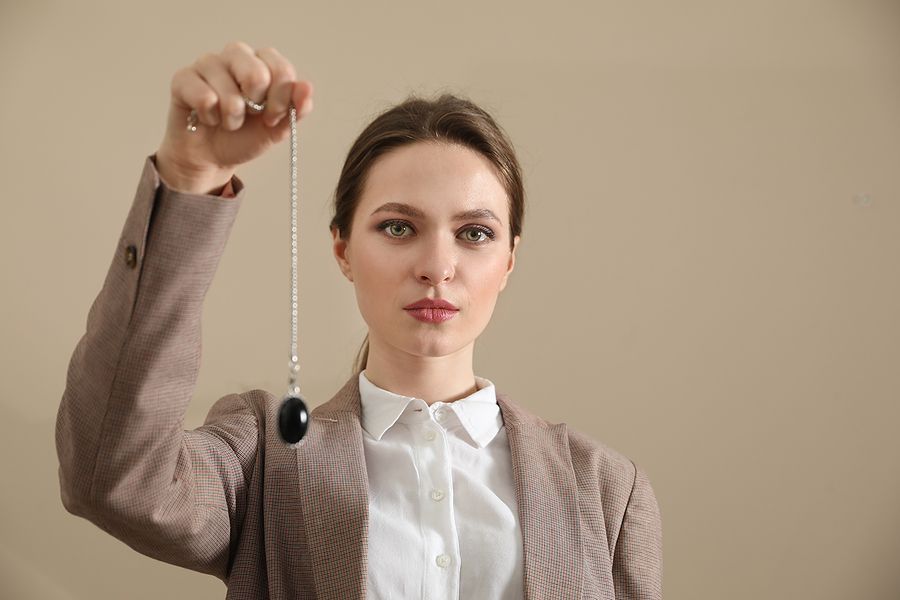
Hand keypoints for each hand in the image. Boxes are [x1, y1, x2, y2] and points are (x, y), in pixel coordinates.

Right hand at [155, 41, 313, 193]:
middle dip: (256, 106)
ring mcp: (208, 64)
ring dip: (232, 117)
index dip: (280, 99)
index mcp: (262, 63)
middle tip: (251, 117)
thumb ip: (295, 109)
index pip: (281, 69)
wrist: (211, 157)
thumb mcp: (276, 128)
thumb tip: (306, 88)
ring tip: (228, 122)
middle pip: (256, 72)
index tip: (273, 117)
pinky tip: (207, 118)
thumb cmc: (244, 136)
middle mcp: (236, 56)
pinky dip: (210, 116)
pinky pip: (203, 97)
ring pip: (228, 89)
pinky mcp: (184, 78)